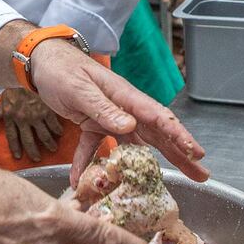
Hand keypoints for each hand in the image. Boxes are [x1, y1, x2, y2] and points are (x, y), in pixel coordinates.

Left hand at [0, 89, 62, 162]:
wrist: (26, 74)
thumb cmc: (15, 85)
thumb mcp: (4, 98)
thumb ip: (0, 110)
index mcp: (11, 117)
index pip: (12, 137)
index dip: (15, 148)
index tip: (18, 156)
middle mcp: (23, 120)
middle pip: (28, 141)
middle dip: (33, 152)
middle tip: (37, 159)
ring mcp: (35, 116)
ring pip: (43, 136)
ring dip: (49, 144)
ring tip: (53, 149)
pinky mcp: (46, 111)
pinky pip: (53, 124)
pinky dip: (57, 130)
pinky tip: (60, 133)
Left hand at [27, 40, 208, 186]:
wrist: (41, 62)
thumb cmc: (62, 68)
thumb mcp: (81, 89)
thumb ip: (104, 109)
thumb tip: (129, 126)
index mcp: (125, 96)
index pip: (158, 117)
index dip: (178, 135)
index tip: (195, 152)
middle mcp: (123, 108)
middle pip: (158, 134)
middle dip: (181, 153)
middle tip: (202, 173)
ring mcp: (110, 117)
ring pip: (136, 144)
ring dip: (151, 165)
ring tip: (177, 180)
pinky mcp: (93, 124)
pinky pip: (97, 148)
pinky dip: (90, 165)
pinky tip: (82, 182)